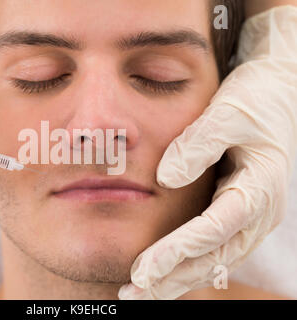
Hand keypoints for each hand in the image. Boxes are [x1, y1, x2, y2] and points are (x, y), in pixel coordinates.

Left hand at [119, 6, 296, 298]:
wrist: (278, 98)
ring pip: (213, 260)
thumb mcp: (228, 112)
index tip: (143, 270)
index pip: (213, 229)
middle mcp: (257, 212)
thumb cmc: (253, 102)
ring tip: (139, 295)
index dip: (177, 251)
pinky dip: (187, 265)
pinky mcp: (237, 215)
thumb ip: (199, 143)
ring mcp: (249, 218)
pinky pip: (212, 249)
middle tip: (133, 295)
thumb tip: (164, 179)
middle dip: (173, 279)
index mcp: (258, 187)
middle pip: (213, 257)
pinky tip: (162, 275)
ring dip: (177, 280)